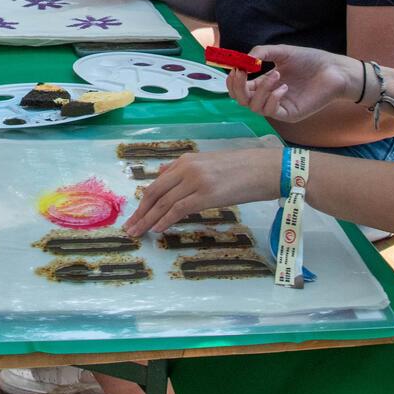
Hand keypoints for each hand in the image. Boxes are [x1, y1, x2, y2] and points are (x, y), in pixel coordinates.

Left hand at [123, 146, 278, 235]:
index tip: (135, 215)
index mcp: (186, 160)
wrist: (264, 168)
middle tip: (129, 228)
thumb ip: (186, 172)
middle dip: (140, 212)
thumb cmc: (241, 170)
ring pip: (164, 202)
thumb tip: (164, 177)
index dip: (144, 201)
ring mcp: (195, 180)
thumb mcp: (209, 165)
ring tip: (138, 233)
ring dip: (148, 220)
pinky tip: (157, 229)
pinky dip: (165, 220)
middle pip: (155, 192)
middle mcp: (186, 167)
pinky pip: (179, 209)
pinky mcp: (206, 194)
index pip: (157, 183)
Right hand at [226, 45, 357, 122]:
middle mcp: (268, 96)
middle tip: (243, 71)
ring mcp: (279, 106)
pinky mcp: (290, 114)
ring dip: (260, 89)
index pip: (240, 88)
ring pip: (254, 106)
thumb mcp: (282, 52)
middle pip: (241, 100)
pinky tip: (284, 87)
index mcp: (264, 83)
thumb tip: (243, 59)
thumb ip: (261, 52)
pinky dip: (272, 98)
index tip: (236, 67)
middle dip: (238, 86)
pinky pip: (271, 111)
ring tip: (276, 74)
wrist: (334, 70)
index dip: (233, 80)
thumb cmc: (311, 61)